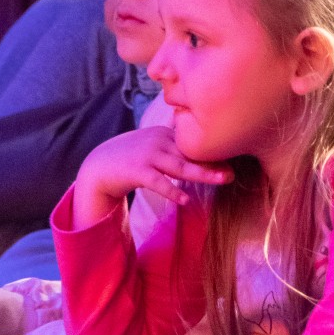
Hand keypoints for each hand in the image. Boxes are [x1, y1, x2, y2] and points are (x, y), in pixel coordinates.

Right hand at [72, 126, 232, 227]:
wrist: (99, 166)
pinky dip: (171, 191)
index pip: (192, 144)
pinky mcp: (136, 171)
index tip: (233, 159)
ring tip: (222, 179)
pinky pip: (158, 182)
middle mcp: (158, 141)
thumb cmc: (132, 158)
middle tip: (234, 171)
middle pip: (190, 153)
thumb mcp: (155, 146)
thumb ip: (175, 147)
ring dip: (202, 173)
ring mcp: (147, 155)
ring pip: (179, 166)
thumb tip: (201, 153)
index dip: (213, 152)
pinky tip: (185, 200)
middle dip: (213, 162)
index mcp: (165, 134)